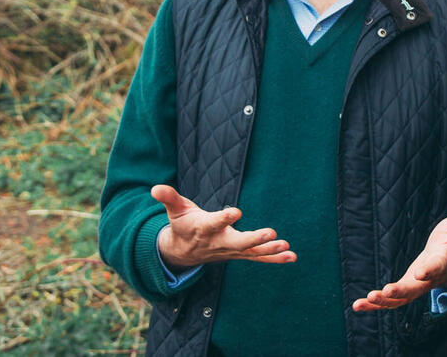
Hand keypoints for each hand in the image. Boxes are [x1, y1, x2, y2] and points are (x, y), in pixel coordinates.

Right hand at [151, 184, 295, 269]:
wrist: (183, 252)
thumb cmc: (182, 224)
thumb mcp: (175, 210)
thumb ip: (169, 198)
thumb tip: (155, 188)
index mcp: (204, 228)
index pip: (214, 223)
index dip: (224, 218)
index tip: (237, 211)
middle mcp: (219, 242)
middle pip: (238, 242)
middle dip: (254, 239)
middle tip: (271, 233)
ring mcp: (231, 251)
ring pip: (252, 253)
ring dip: (270, 251)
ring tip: (286, 246)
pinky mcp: (240, 254)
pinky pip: (259, 258)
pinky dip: (275, 258)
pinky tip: (292, 256)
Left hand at [352, 202, 446, 311]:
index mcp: (441, 263)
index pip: (435, 267)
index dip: (429, 270)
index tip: (420, 272)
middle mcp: (428, 279)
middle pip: (414, 289)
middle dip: (400, 292)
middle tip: (385, 292)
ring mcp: (416, 286)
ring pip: (400, 300)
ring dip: (382, 302)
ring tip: (365, 300)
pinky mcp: (405, 288)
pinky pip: (389, 301)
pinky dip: (374, 305)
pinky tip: (358, 306)